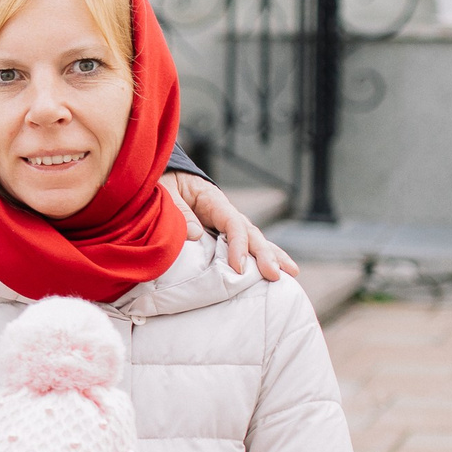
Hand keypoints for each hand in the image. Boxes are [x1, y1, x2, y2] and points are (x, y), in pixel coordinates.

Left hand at [162, 173, 297, 280]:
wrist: (160, 175)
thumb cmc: (160, 182)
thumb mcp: (164, 192)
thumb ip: (178, 211)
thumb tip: (196, 234)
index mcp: (211, 199)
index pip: (233, 223)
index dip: (238, 245)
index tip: (239, 267)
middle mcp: (223, 212)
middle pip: (250, 232)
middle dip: (265, 254)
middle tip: (275, 275)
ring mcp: (223, 222)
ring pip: (252, 239)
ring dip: (271, 255)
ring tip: (291, 273)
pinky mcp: (218, 232)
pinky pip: (242, 244)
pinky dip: (258, 256)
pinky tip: (274, 269)